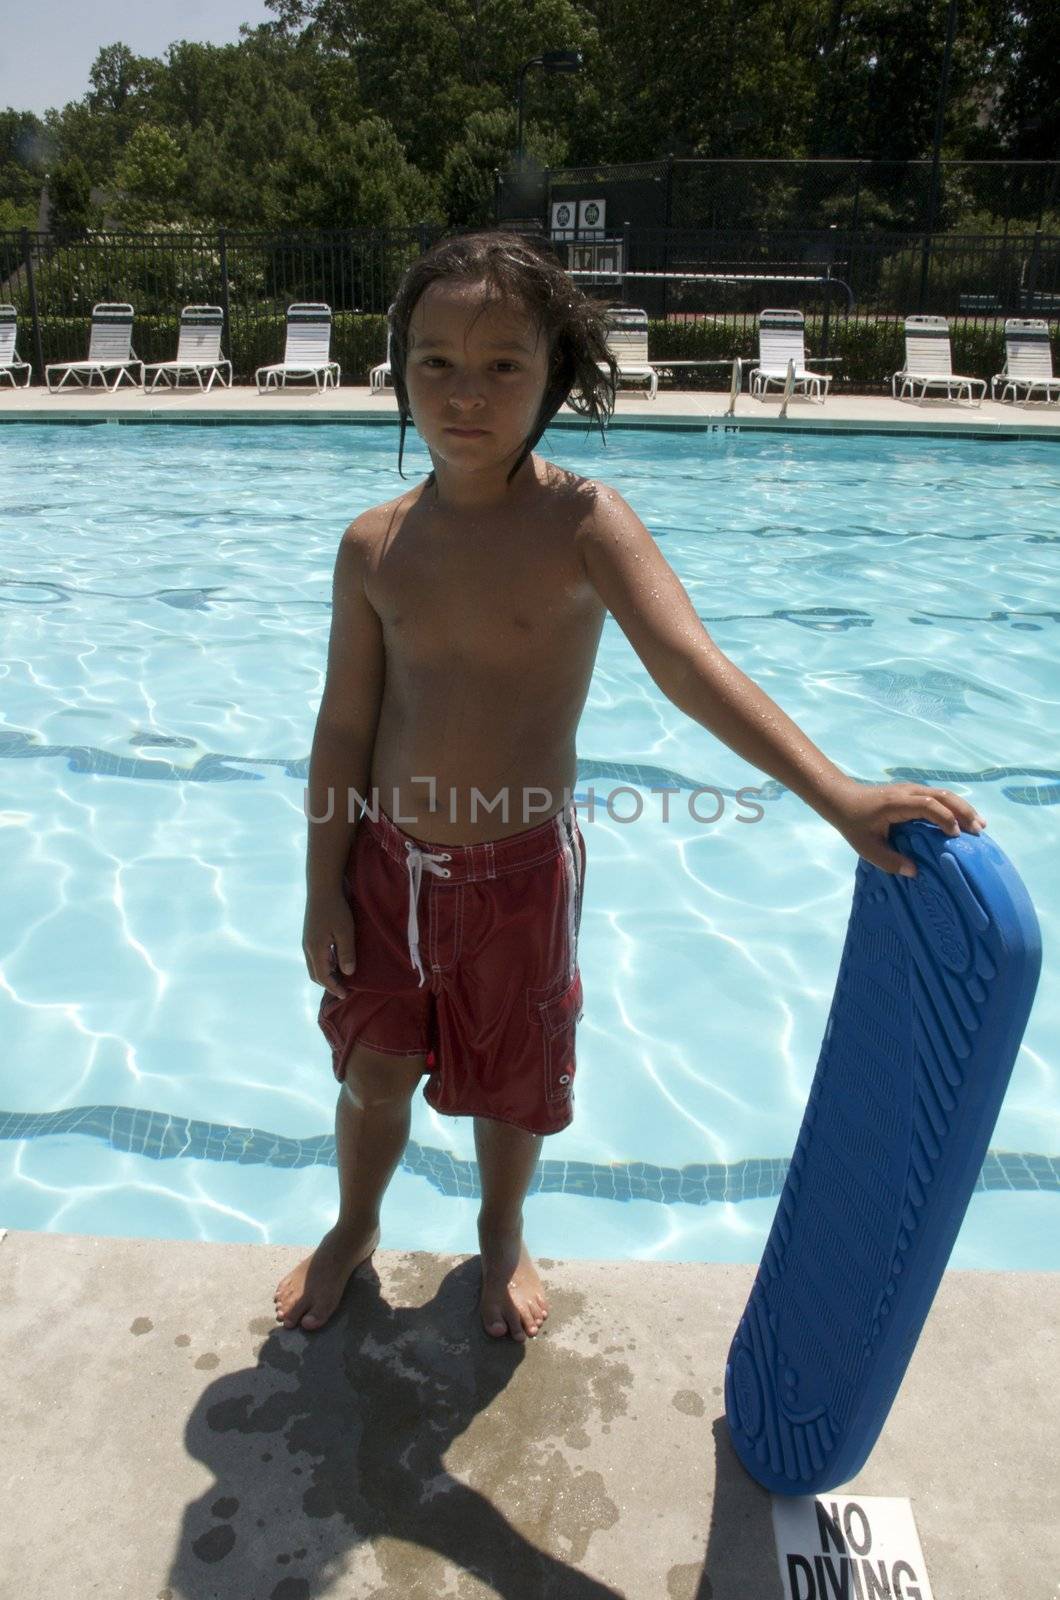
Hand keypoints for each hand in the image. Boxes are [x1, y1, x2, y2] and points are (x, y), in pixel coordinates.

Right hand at [303, 890, 356, 998]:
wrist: (322, 887)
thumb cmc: (336, 908)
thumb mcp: (345, 931)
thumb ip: (346, 953)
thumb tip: (348, 973)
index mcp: (315, 949)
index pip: (323, 977)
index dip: (334, 987)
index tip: (345, 995)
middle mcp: (308, 947)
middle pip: (315, 974)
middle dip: (328, 984)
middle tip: (343, 989)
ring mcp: (307, 941)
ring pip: (314, 965)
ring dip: (326, 974)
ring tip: (341, 978)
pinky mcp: (310, 934)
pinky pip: (315, 956)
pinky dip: (324, 964)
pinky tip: (336, 961)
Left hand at [823, 780, 986, 879]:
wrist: (842, 798)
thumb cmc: (854, 823)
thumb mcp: (867, 847)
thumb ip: (889, 861)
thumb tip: (914, 873)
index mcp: (897, 803)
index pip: (928, 805)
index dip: (945, 819)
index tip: (957, 835)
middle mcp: (909, 791)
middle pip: (944, 795)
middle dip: (964, 811)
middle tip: (980, 830)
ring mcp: (912, 789)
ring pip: (944, 794)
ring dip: (963, 808)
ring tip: (980, 825)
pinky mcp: (914, 792)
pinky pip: (939, 796)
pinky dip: (954, 807)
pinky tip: (963, 820)